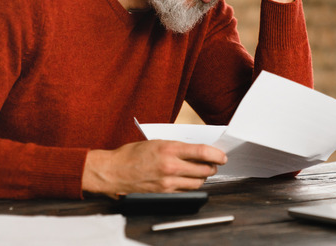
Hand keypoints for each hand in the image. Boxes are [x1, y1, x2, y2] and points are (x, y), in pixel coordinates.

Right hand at [81, 140, 226, 197]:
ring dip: (203, 177)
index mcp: (169, 149)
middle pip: (204, 169)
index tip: (223, 156)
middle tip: (214, 163)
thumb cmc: (131, 155)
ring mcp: (168, 182)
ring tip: (201, 172)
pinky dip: (191, 185)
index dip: (217, 154)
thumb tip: (196, 150)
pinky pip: (186, 191)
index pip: (202, 152)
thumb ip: (177, 147)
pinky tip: (188, 180)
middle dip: (212, 166)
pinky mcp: (164, 193)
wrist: (112, 172)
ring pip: (198, 183)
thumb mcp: (156, 142)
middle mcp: (170, 166)